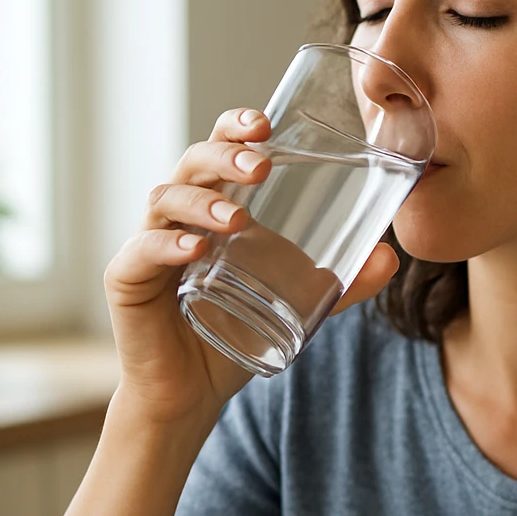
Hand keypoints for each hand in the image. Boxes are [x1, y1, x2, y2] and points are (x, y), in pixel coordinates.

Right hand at [102, 107, 400, 427]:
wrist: (194, 391)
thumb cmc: (238, 331)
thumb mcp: (300, 302)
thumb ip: (343, 282)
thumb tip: (389, 257)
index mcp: (216, 205)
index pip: (220, 150)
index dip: (236, 128)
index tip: (265, 123)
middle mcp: (179, 216)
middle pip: (192, 163)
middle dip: (226, 156)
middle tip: (261, 166)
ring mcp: (149, 244)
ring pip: (164, 200)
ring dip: (202, 202)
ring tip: (237, 218)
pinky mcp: (127, 280)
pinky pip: (139, 252)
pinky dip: (165, 245)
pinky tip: (193, 249)